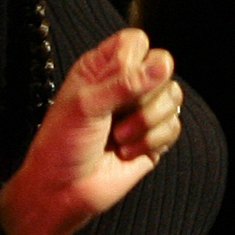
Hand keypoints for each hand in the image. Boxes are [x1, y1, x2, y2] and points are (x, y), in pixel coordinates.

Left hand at [0, 28, 186, 234]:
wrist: (61, 192)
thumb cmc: (61, 145)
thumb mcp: (87, 106)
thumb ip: (126, 82)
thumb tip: (163, 63)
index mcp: (101, 69)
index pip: (136, 42)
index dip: (136, 58)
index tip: (121, 79)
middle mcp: (123, 86)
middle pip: (162, 67)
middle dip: (143, 96)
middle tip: (118, 114)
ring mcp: (139, 112)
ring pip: (173, 97)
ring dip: (148, 121)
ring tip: (119, 137)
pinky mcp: (152, 139)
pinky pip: (173, 127)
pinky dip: (151, 141)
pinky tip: (126, 152)